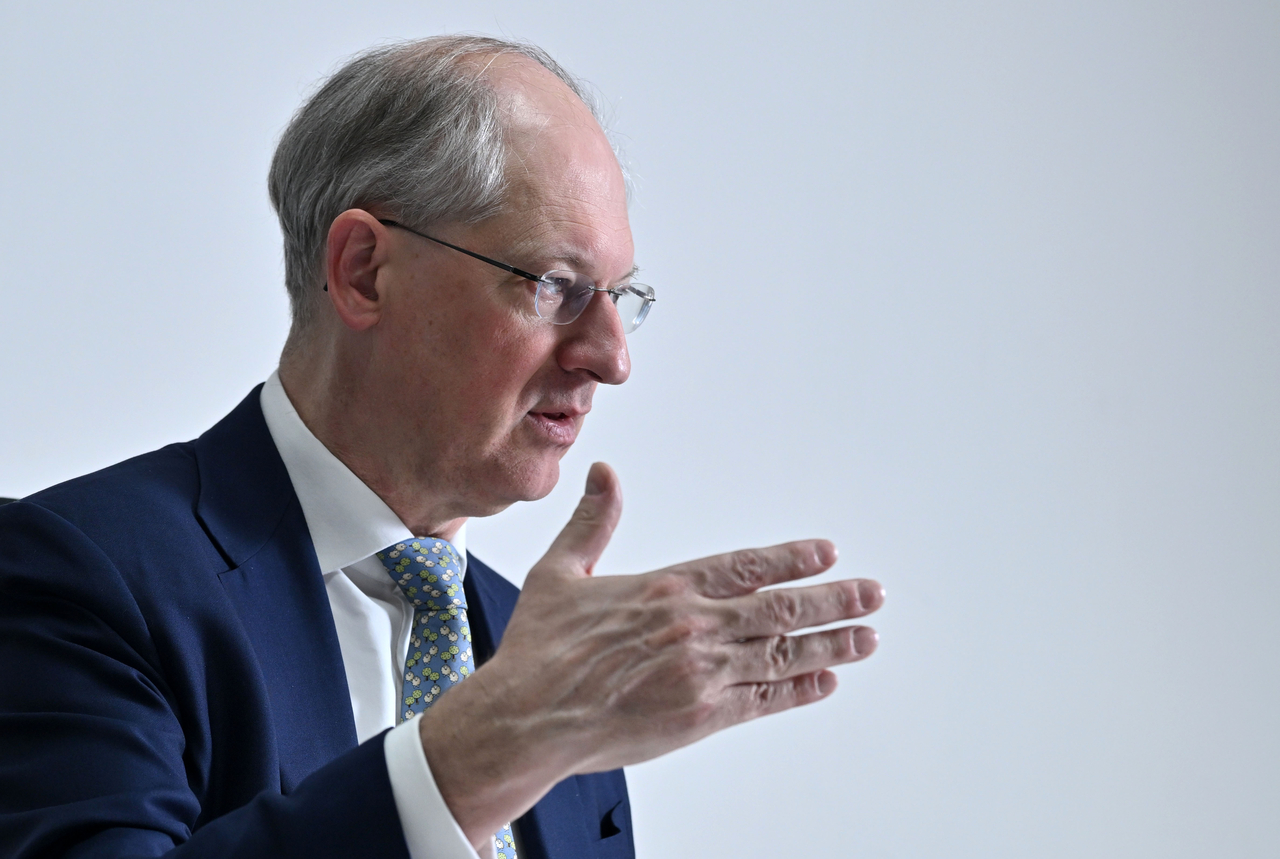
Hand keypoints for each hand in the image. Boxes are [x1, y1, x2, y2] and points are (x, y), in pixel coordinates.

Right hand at [419, 462, 883, 847]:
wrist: (527, 719)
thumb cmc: (539, 652)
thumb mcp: (561, 572)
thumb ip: (592, 522)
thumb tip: (604, 474)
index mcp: (666, 588)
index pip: (746, 565)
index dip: (792, 558)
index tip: (825, 553)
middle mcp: (694, 627)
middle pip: (780, 608)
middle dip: (834, 600)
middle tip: (872, 593)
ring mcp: (702, 674)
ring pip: (782, 654)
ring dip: (831, 644)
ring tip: (867, 637)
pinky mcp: (700, 718)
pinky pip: (763, 701)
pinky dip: (798, 690)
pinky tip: (825, 681)